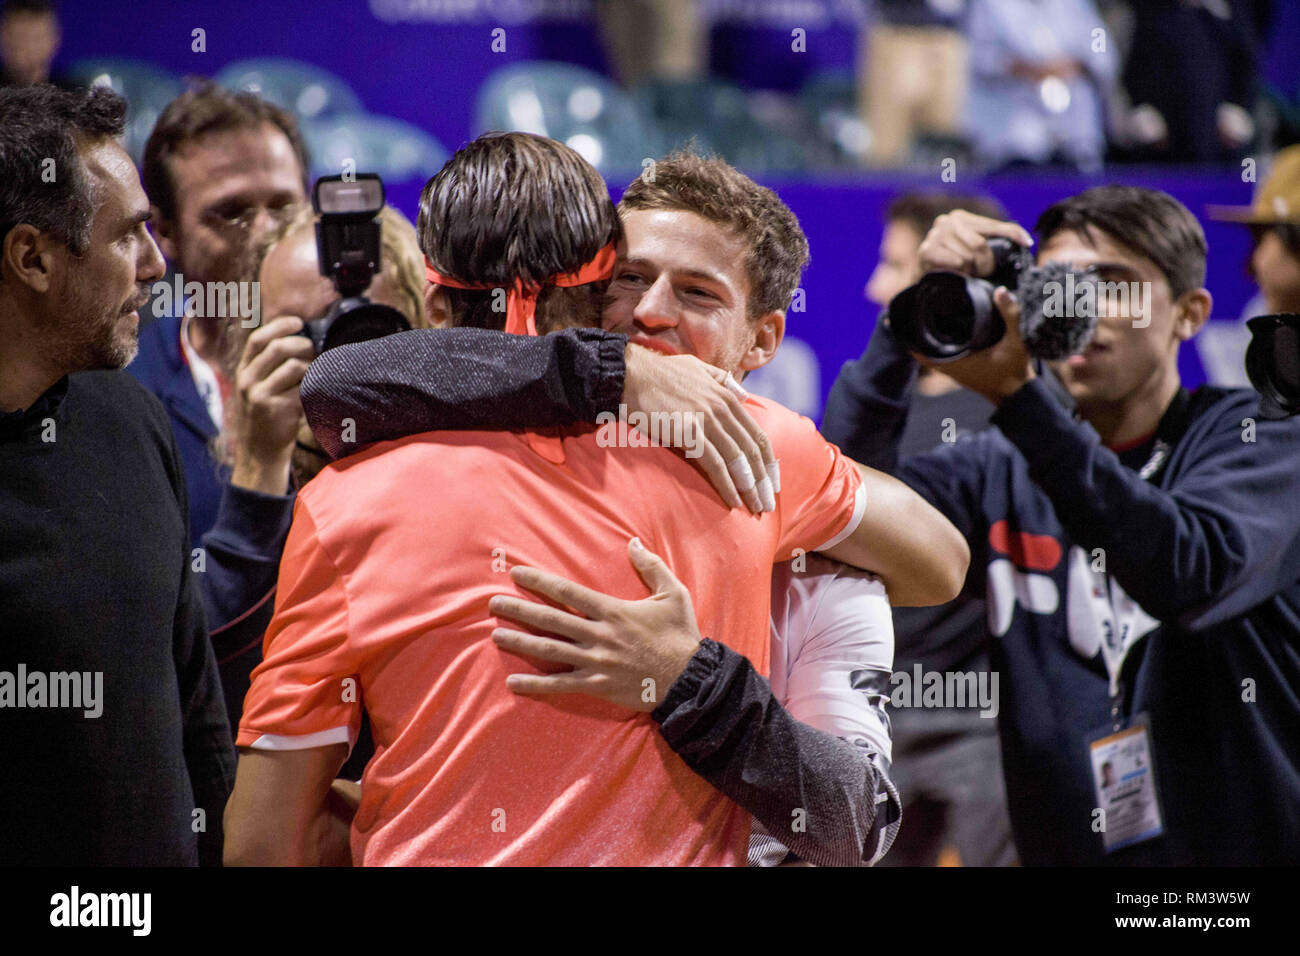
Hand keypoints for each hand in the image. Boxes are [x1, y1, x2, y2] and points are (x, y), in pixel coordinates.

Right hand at [230, 315, 314, 493]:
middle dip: (301, 345)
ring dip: (310, 367)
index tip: (298, 322)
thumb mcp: (255, 390)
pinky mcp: (277, 410)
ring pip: (294, 367)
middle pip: (278, 348)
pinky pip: (303, 389)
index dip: (279, 326)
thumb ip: (268, 369)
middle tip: (313, 350)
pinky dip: (313, 388)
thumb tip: (300, 344)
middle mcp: (248, 381)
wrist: (258, 455)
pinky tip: (315, 393)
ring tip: (315, 376)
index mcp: (243, 372)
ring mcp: (261, 395)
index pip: (258, 339)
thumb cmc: (264, 419)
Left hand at [488, 538, 702, 711]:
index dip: (539, 582)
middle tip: (493, 604)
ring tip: (496, 636)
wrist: (691, 680)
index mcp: (613, 611)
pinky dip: (536, 685)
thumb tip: (633, 541)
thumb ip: (651, 567)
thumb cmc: (681, 636)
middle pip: (551, 619)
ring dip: (520, 642)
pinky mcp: (598, 687)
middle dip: (519, 610)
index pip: (567, 592)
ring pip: (550, 651)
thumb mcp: (673, 594)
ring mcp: (596, 663)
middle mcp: (599, 635)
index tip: (517, 573)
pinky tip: (513, 683)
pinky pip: (561, 685)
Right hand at [622, 343, 775, 512]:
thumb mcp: (699, 368)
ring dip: (749, 487)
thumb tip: (745, 396)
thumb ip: (724, 381)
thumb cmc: (661, 374)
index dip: (768, 462)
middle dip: (763, 481)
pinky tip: (733, 500)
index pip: (757, 435)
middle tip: (768, 504)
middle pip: (752, 450)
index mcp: (727, 396)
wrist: (631, 374)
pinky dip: (726, 484)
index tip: (772, 483)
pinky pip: (714, 464)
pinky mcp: (689, 432)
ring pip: (737, 460)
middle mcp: (722, 408)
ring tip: (755, 508)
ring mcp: (706, 420)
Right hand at [917, 210, 1033, 277]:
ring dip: (970, 270)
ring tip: (965, 273)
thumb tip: (1026, 241)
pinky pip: (956, 263)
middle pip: (980, 244)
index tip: (1028, 242)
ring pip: (968, 257)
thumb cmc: (954, 263)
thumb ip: (996, 240)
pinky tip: (953, 273)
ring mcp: (934, 235)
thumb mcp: (975, 248)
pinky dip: (959, 272)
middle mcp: (946, 221)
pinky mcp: (926, 250)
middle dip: (985, 263)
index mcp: (961, 217)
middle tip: (981, 272)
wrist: (925, 278)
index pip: (993, 226)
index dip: (1012, 234)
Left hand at [918, 287, 1033, 403]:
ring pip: (933, 355)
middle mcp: (952, 369)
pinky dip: (939, 347)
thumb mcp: (1016, 341)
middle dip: (918, 333)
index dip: (912, 336)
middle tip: (914, 312)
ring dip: (928, 340)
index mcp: (957, 362)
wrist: (1019, 395)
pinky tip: (942, 334)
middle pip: (924, 350)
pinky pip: (943, 358)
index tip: (906, 319)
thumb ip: (1010, 315)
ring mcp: (957, 372)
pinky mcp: (964, 372)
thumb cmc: (1015, 370)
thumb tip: (1001, 290)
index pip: (923, 351)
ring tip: (923, 319)